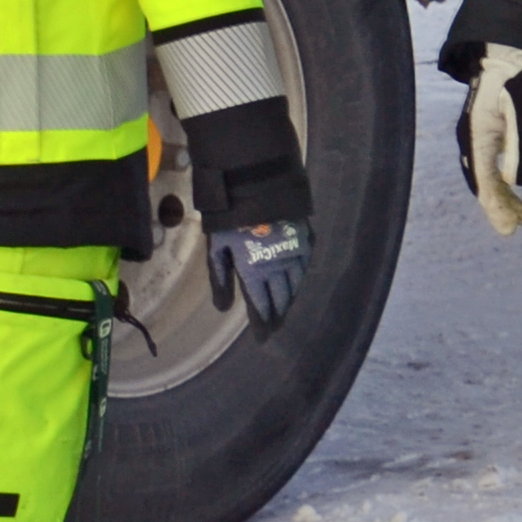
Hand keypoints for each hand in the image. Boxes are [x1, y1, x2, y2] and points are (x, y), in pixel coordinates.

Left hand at [207, 218, 311, 334]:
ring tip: (286, 307)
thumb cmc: (230, 217)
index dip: (262, 324)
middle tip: (276, 326)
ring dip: (290, 298)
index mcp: (255, 272)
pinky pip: (305, 263)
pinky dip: (300, 275)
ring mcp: (294, 252)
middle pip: (281, 298)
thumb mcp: (216, 248)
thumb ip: (220, 279)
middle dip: (278, 314)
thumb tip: (223, 308)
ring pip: (296, 283)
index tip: (263, 338)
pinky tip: (297, 278)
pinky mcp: (304, 236)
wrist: (256, 182)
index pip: (261, 307)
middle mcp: (279, 267)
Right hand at [459, 50, 521, 239]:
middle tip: (518, 228)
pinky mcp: (488, 135)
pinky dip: (505, 185)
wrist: (510, 52)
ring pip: (488, 178)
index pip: (484, 181)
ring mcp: (479, 138)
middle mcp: (472, 139)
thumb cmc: (519, 78)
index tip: (509, 228)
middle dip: (500, 209)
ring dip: (505, 200)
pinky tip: (517, 195)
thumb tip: (518, 183)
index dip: (496, 207)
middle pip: (484, 184)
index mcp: (476, 135)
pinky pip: (493, 167)